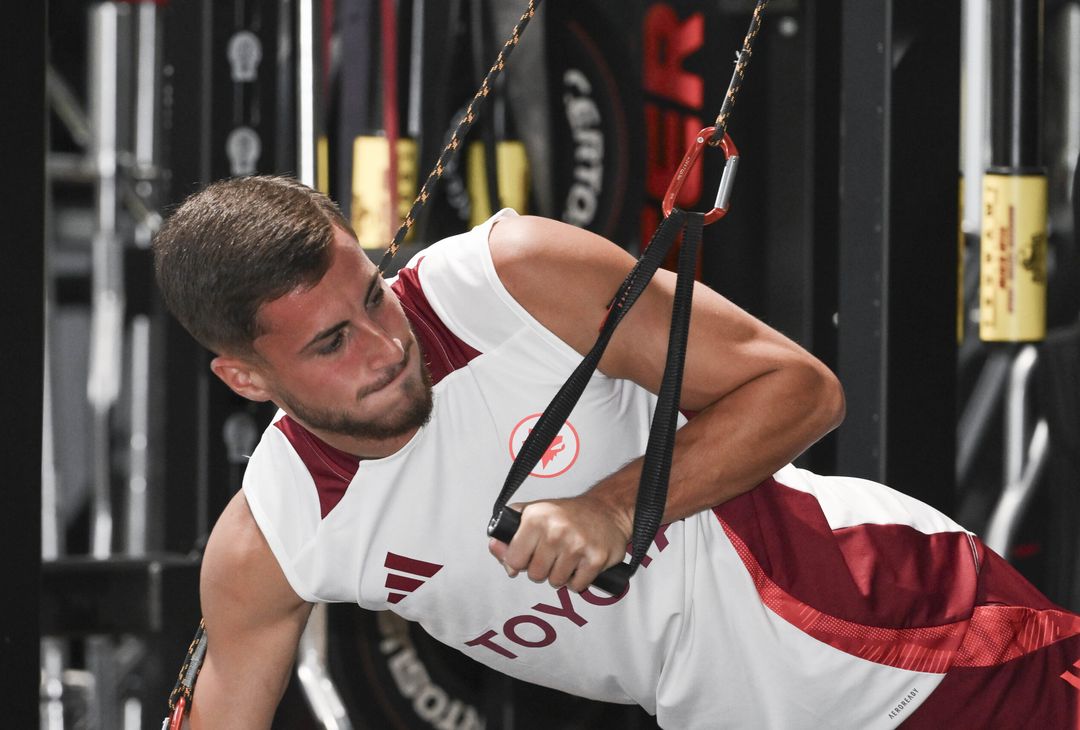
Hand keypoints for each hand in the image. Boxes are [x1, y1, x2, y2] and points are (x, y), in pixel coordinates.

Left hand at [487, 493, 632, 592]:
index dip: (519, 562)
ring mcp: (576, 545)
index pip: (514, 560)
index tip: (528, 556)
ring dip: (561, 576)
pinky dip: (578, 581)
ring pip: (555, 582)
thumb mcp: (534, 513)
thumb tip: (496, 550)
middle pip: (535, 575)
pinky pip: (577, 586)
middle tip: (552, 555)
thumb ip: (510, 533)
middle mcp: (555, 531)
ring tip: (567, 558)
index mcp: (536, 518)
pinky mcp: (596, 558)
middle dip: (542, 569)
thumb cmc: (568, 514)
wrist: (607, 509)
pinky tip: (581, 564)